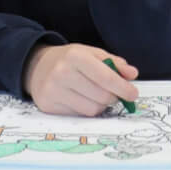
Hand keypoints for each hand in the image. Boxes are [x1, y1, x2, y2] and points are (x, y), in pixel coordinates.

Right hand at [24, 43, 139, 116]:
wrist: (37, 67)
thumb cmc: (70, 60)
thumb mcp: (91, 54)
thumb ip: (114, 63)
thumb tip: (132, 74)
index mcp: (76, 56)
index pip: (106, 77)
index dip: (123, 88)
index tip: (133, 94)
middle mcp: (62, 73)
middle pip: (102, 96)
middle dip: (113, 97)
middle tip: (114, 93)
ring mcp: (53, 91)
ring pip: (92, 109)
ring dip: (101, 105)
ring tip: (96, 95)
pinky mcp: (49, 106)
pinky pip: (79, 116)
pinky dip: (86, 109)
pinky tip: (81, 99)